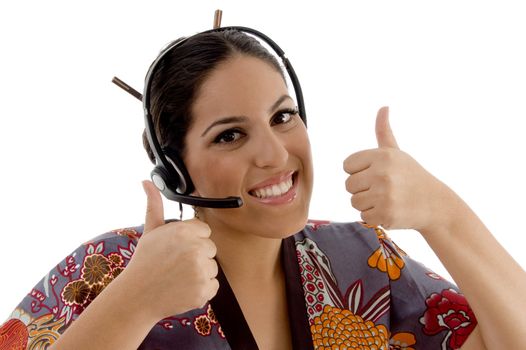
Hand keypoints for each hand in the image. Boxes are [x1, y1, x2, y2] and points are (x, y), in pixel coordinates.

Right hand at [121, 180, 218, 319]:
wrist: (137, 297)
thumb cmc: (144, 263)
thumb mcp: (150, 231)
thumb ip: (154, 205)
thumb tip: (147, 182)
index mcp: (185, 231)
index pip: (204, 231)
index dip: (191, 240)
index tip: (177, 249)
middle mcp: (195, 248)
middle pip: (210, 248)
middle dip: (197, 256)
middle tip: (176, 264)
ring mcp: (201, 270)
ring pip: (213, 267)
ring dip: (200, 273)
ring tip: (178, 277)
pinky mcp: (204, 290)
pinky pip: (213, 285)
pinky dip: (201, 289)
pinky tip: (183, 288)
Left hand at [343, 107, 454, 231]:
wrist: (435, 204)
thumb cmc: (411, 176)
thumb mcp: (397, 152)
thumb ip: (384, 131)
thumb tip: (384, 107)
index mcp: (382, 155)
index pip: (347, 165)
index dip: (359, 172)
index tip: (376, 174)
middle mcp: (383, 172)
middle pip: (348, 185)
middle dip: (363, 189)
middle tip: (384, 189)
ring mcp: (385, 194)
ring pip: (354, 202)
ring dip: (368, 204)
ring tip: (388, 199)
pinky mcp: (386, 213)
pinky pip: (363, 217)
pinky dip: (375, 217)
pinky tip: (391, 211)